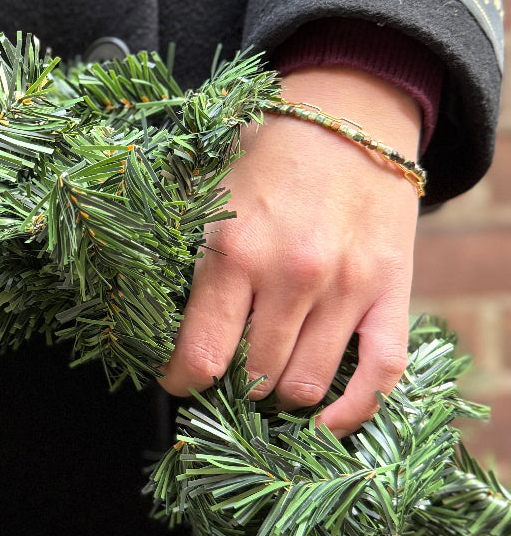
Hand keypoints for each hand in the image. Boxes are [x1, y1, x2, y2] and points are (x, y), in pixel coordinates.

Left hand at [160, 65, 421, 435]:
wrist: (347, 113)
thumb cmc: (263, 156)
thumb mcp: (205, 193)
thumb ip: (181, 254)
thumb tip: (144, 317)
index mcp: (233, 252)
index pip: (201, 355)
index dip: (183, 382)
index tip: (179, 381)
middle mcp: (290, 276)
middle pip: (254, 377)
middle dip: (234, 387)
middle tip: (228, 373)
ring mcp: (345, 288)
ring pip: (306, 385)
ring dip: (282, 396)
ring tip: (269, 380)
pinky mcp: (390, 292)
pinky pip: (380, 375)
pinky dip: (353, 411)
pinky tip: (326, 423)